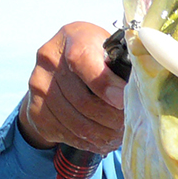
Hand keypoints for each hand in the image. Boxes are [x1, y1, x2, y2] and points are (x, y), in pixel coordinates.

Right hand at [17, 22, 126, 153]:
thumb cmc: (98, 57)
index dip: (106, 85)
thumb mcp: (112, 50)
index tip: (124, 101)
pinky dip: (88, 142)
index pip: (83, 61)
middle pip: (83, 101)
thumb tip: (143, 89)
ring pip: (75, 123)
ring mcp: (38, 83)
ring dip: (102, 135)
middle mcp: (49, 58)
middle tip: (128, 126)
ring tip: (118, 135)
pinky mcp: (34, 107)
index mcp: (74, 36)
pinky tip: (102, 140)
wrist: (61, 68)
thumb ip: (124, 64)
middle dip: (112, 119)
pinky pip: (64, 133)